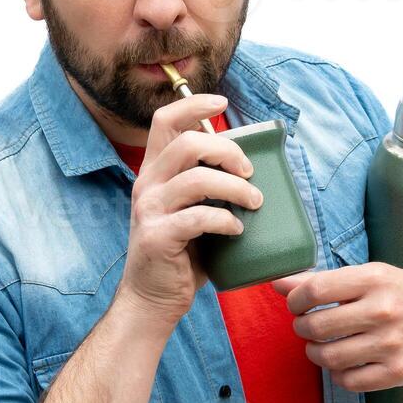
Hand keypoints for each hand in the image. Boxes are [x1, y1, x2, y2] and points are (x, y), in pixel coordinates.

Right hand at [117, 93, 263, 321]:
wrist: (152, 299)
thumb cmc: (181, 254)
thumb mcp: (191, 210)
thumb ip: (208, 186)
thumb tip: (253, 167)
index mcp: (154, 172)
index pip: (164, 120)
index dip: (193, 104)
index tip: (223, 102)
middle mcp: (147, 184)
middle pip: (188, 143)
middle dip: (228, 152)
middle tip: (250, 172)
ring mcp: (149, 210)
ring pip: (198, 179)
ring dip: (236, 187)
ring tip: (254, 202)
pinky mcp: (158, 237)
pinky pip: (199, 218)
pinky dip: (226, 221)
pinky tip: (237, 230)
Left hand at [271, 263, 402, 392]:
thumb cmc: (402, 293)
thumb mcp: (369, 275)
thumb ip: (324, 280)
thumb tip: (278, 283)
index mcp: (375, 280)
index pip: (315, 290)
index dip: (295, 300)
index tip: (296, 305)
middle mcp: (384, 311)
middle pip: (317, 326)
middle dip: (303, 328)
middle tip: (308, 326)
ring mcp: (391, 344)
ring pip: (328, 357)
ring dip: (315, 353)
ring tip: (320, 345)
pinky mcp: (397, 371)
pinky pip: (349, 381)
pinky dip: (338, 375)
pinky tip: (343, 363)